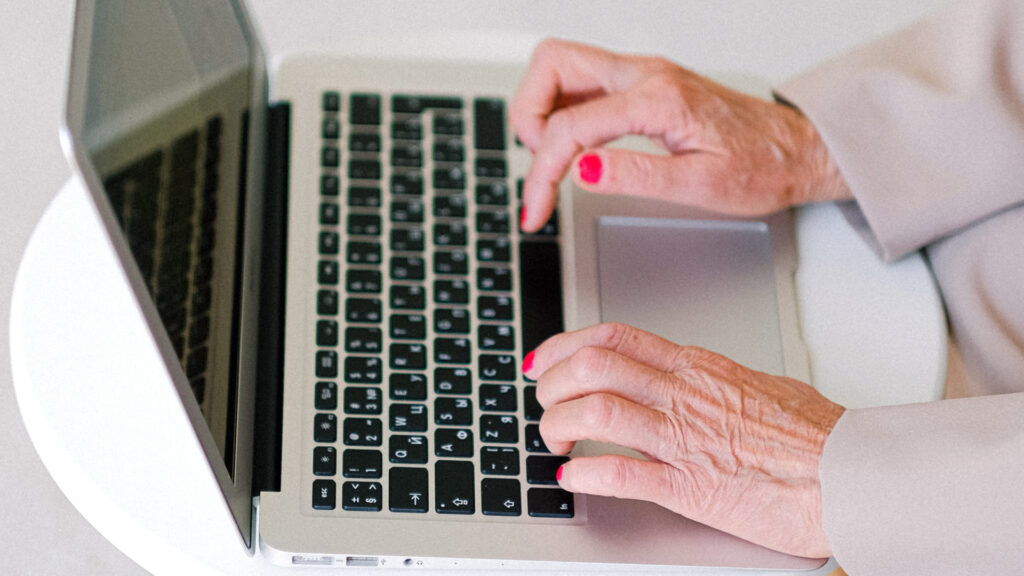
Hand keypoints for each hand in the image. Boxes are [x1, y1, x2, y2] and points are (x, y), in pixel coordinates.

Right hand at [511, 39, 850, 231]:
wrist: (793, 150)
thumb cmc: (758, 167)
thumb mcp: (700, 185)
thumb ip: (636, 174)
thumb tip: (583, 170)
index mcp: (657, 99)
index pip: (569, 126)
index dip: (541, 173)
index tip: (534, 211)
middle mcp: (645, 74)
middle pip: (551, 63)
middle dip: (527, 117)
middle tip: (540, 167)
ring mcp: (641, 73)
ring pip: (561, 66)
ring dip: (541, 111)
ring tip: (553, 162)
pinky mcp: (642, 84)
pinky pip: (582, 82)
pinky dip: (561, 112)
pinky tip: (574, 150)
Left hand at [523, 323, 845, 557]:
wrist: (853, 474)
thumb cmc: (816, 436)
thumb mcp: (755, 386)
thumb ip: (711, 380)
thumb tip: (687, 376)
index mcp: (698, 368)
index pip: (615, 337)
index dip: (565, 344)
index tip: (543, 360)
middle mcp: (684, 395)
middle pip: (592, 367)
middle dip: (552, 384)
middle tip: (543, 404)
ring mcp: (684, 438)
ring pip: (595, 412)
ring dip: (559, 426)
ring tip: (554, 442)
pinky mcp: (690, 487)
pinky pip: (621, 474)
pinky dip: (585, 477)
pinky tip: (573, 481)